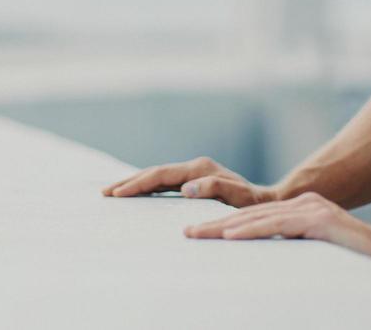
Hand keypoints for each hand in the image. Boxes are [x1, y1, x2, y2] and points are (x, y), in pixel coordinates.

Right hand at [101, 156, 278, 206]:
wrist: (265, 201)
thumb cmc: (252, 203)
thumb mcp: (237, 196)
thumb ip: (214, 188)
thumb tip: (185, 188)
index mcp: (200, 169)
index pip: (161, 175)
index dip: (138, 183)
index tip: (118, 193)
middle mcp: (195, 167)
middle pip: (155, 172)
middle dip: (130, 181)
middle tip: (105, 192)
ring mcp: (193, 172)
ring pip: (157, 176)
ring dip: (135, 183)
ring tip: (113, 192)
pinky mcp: (193, 180)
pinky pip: (164, 182)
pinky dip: (147, 186)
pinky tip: (136, 193)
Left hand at [182, 191, 370, 264]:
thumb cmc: (361, 262)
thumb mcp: (321, 254)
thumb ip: (298, 250)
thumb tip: (274, 265)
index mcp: (303, 211)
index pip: (256, 218)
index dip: (226, 225)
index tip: (200, 234)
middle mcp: (304, 204)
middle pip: (250, 215)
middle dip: (215, 224)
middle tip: (186, 233)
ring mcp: (311, 209)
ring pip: (257, 219)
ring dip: (224, 228)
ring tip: (197, 234)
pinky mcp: (318, 220)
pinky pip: (276, 226)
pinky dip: (251, 231)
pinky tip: (230, 236)